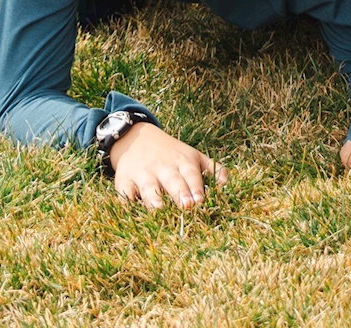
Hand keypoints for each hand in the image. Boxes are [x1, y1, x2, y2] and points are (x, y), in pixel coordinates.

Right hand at [107, 122, 222, 208]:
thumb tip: (226, 183)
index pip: (192, 175)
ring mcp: (143, 175)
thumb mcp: (193, 155)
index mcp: (183, 162)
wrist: (136, 138)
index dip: (196, 187)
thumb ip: (213, 168)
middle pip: (172, 182)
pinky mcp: (124, 182)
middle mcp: (163, 168)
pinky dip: (126, 203)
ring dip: (154, 198)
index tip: (201, 201)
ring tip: (159, 209)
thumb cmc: (171, 153)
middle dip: (179, 193)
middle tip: (187, 206)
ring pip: (149, 188)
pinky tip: (129, 212)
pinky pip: (125, 194)